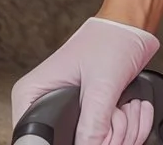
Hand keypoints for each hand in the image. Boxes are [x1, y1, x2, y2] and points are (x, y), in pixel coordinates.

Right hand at [9, 16, 161, 144]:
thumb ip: (93, 121)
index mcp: (32, 96)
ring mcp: (71, 116)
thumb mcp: (101, 83)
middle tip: (115, 109)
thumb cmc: (109, 41)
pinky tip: (129, 105)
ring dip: (123, 131)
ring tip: (124, 103)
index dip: (64, 141)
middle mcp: (46, 107)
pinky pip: (112, 140)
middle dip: (105, 136)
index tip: (90, 130)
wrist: (131, 29)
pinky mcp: (90, 119)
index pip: (35, 140)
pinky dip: (130, 128)